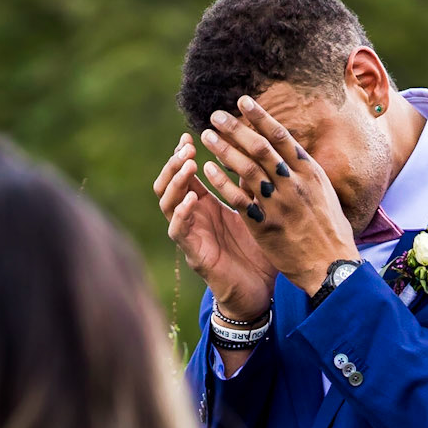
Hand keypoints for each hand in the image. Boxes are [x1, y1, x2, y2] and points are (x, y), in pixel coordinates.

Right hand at [153, 133, 276, 321]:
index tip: (188, 135)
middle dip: (174, 165)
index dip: (182, 154)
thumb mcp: (254, 210)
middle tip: (186, 149)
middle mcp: (193, 218)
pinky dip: (181, 213)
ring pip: (167, 204)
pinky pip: (179, 231)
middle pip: (168, 185)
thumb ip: (247, 185)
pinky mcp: (195, 255)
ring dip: (175, 183)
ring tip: (187, 166)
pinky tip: (190, 198)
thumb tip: (254, 149)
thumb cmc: (257, 251)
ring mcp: (191, 236)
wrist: (260, 292)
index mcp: (205, 205)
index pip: (184, 174)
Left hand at [198, 96, 357, 296]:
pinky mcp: (265, 226)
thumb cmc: (330, 230)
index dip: (259, 117)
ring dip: (224, 149)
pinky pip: (238, 198)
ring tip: (207, 136)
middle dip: (236, 129)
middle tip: (215, 116)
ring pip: (246, 169)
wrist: (331, 266)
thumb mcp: (324, 192)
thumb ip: (304, 172)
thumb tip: (289, 150)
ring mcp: (279, 204)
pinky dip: (222, 181)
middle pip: (259, 148)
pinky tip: (208, 169)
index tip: (242, 101)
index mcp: (310, 172)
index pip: (280, 136)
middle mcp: (294, 184)